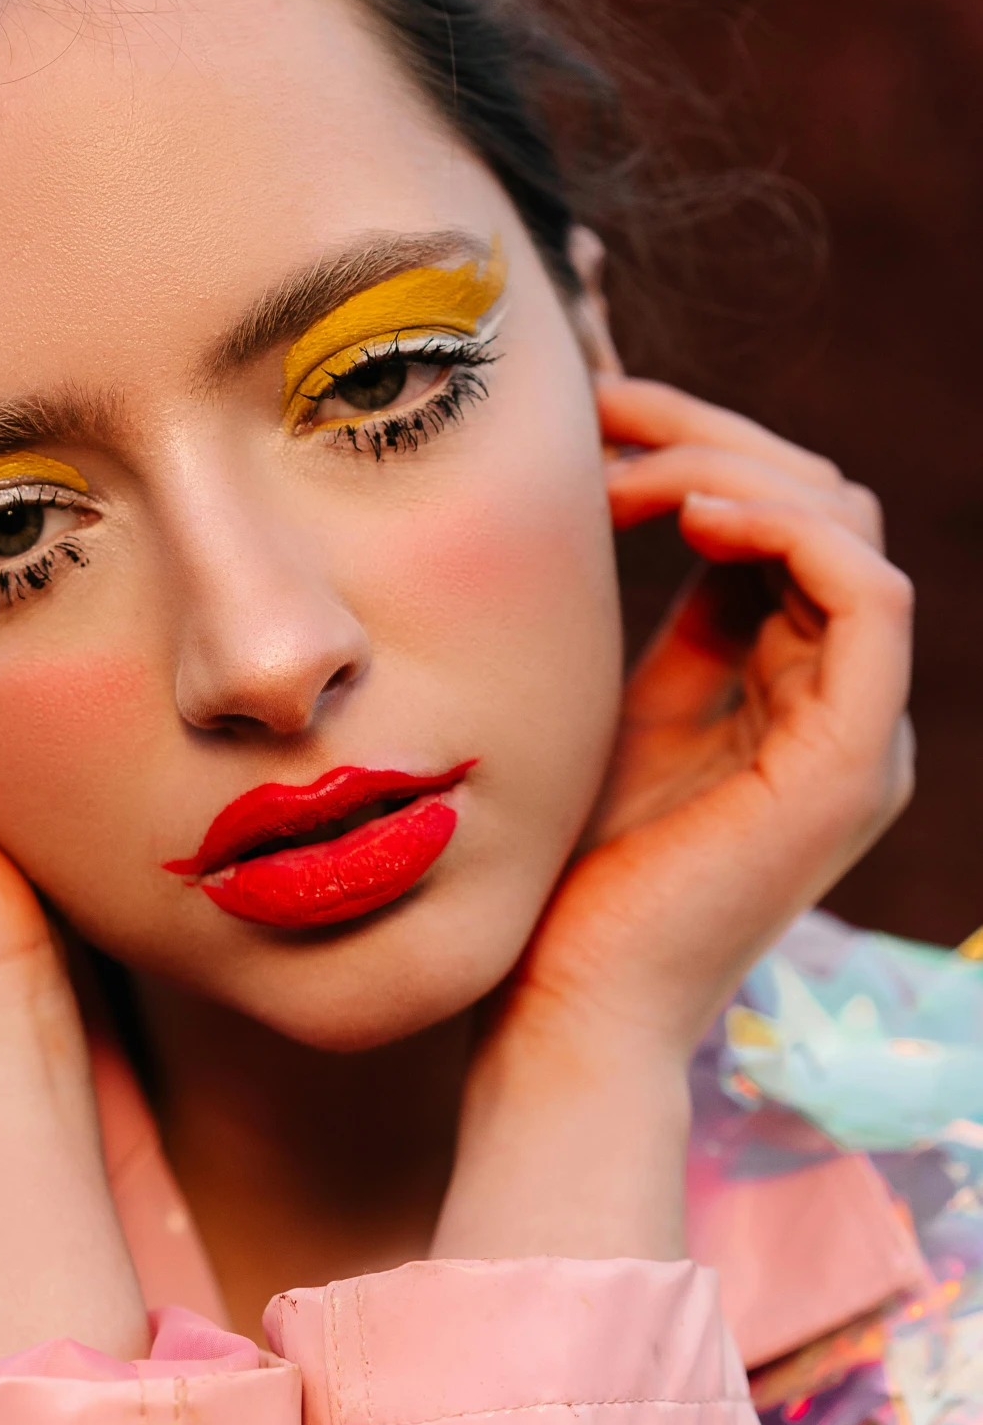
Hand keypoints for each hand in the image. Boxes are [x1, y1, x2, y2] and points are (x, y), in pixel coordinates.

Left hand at [438, 376, 912, 1261]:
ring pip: (844, 528)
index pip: (778, 516)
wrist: (561, 1008)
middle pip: (819, 503)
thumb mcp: (601, 707)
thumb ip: (643, 616)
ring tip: (622, 471)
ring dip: (730, 468)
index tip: (589, 418)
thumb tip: (612, 486)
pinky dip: (786, 529)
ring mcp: (859, 732)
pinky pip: (867, 596)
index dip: (691, 444)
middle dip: (707, 435)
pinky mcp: (852, 762)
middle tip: (597, 416)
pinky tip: (687, 512)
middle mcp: (839, 701)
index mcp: (785, 686)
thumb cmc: (558, 872)